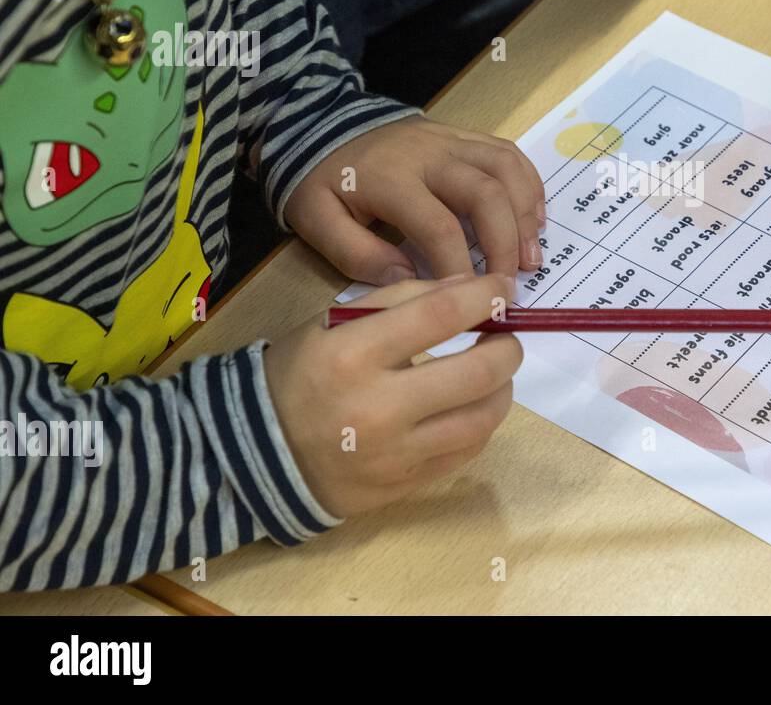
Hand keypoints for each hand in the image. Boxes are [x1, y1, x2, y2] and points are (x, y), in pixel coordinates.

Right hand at [263, 274, 519, 516]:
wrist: (259, 454)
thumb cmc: (301, 374)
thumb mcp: (335, 323)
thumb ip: (401, 299)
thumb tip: (469, 289)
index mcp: (353, 355)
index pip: (439, 315)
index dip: (484, 296)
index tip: (504, 288)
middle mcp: (377, 407)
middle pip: (476, 372)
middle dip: (507, 348)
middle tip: (506, 337)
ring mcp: (394, 454)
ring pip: (482, 418)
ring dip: (502, 387)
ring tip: (494, 372)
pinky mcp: (405, 485)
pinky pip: (467, 451)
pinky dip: (481, 423)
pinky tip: (472, 405)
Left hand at [284, 116, 545, 284]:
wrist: (325, 125)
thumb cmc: (326, 181)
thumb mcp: (317, 220)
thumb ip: (357, 254)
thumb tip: (407, 280)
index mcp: (391, 178)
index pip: (438, 225)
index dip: (459, 267)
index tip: (469, 302)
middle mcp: (429, 153)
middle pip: (485, 193)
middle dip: (505, 243)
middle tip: (511, 284)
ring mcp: (451, 139)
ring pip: (506, 169)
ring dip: (525, 215)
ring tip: (531, 257)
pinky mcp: (465, 136)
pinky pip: (509, 153)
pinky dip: (529, 187)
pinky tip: (533, 221)